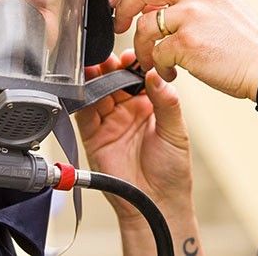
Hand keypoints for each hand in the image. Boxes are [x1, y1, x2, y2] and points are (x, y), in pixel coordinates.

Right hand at [76, 50, 193, 223]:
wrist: (158, 202)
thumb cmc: (172, 170)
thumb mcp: (176, 132)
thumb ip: (166, 102)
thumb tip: (156, 74)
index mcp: (150, 104)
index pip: (138, 75)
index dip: (134, 63)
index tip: (132, 55)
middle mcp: (128, 109)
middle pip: (114, 80)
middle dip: (110, 67)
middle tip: (108, 59)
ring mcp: (110, 121)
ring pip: (97, 92)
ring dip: (94, 79)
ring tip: (95, 69)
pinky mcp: (94, 136)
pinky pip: (84, 114)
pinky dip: (81, 99)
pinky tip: (84, 89)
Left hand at [110, 0, 257, 100]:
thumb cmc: (246, 43)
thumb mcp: (221, 4)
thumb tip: (153, 3)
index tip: (120, 3)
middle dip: (122, 9)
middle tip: (119, 26)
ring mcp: (192, 15)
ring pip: (144, 26)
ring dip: (141, 47)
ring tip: (152, 60)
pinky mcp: (188, 42)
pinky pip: (157, 52)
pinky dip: (158, 66)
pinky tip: (171, 72)